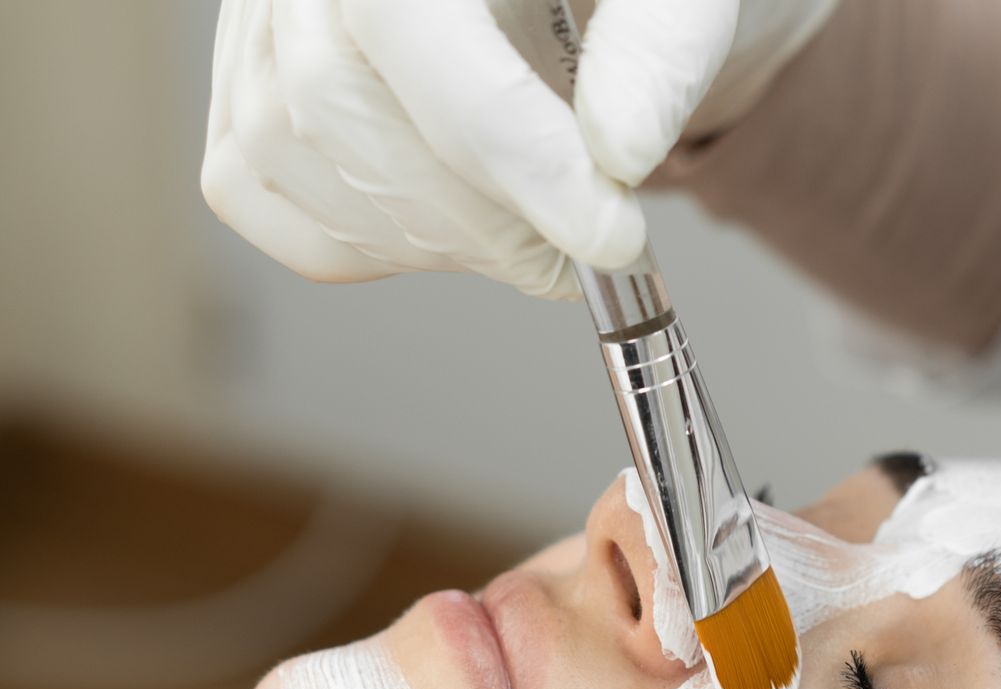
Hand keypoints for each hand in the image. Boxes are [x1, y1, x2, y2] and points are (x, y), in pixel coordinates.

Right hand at [202, 0, 838, 298]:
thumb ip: (658, 57)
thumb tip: (618, 154)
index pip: (406, 23)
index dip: (509, 147)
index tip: (609, 237)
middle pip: (331, 97)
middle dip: (479, 214)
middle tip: (583, 254)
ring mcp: (254, 16)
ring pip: (286, 152)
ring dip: (434, 239)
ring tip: (538, 237)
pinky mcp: (242, 83)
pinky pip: (254, 189)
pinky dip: (368, 243)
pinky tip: (466, 232)